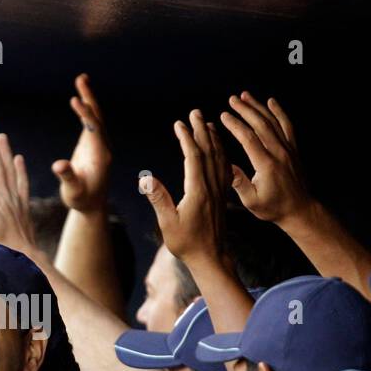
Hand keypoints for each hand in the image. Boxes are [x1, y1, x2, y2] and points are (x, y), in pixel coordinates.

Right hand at [51, 73, 110, 212]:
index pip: (94, 130)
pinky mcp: (93, 144)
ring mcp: (99, 144)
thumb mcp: (73, 192)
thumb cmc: (80, 200)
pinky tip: (79, 98)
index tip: (76, 100)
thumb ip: (68, 177)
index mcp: (101, 156)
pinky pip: (90, 122)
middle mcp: (103, 147)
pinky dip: (85, 109)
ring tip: (81, 79)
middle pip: (97, 118)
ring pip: (95, 117)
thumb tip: (58, 165)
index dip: (86, 115)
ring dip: (88, 99)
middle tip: (82, 79)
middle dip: (89, 99)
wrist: (90, 205)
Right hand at [140, 113, 218, 265]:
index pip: (193, 157)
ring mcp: (219, 191)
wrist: (211, 258)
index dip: (187, 138)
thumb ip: (159, 199)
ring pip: (219, 158)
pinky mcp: (222, 196)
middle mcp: (211, 187)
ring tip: (208, 123)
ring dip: (213, 138)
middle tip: (195, 112)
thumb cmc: (186, 244)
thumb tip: (145, 178)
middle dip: (201, 130)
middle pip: (208, 152)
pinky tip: (218, 147)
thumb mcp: (168, 223)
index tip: (180, 124)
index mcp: (198, 191)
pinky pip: (224, 168)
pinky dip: (221, 153)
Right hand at [219, 92, 310, 223]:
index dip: (235, 125)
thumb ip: (239, 183)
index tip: (223, 116)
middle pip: (261, 125)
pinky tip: (271, 102)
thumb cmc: (274, 208)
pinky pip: (287, 126)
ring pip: (273, 122)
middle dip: (245, 110)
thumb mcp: (252, 201)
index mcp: (266, 165)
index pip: (248, 139)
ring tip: (246, 95)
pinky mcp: (293, 149)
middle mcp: (278, 153)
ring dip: (259, 107)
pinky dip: (279, 112)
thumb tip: (226, 166)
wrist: (299, 209)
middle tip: (232, 99)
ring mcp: (288, 149)